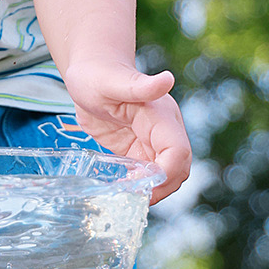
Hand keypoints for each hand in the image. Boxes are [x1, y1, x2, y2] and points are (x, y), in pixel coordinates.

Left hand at [61, 60, 191, 202]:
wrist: (90, 73)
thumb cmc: (98, 73)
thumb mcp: (111, 81)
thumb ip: (139, 85)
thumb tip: (168, 80)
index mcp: (162, 116)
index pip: (177, 152)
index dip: (165, 173)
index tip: (141, 186)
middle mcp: (164, 130)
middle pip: (178, 168)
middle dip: (161, 187)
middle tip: (130, 195)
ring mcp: (152, 141)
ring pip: (167, 175)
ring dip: (153, 189)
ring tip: (124, 193)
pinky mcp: (139, 149)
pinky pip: (150, 174)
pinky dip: (142, 186)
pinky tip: (122, 187)